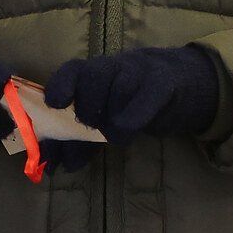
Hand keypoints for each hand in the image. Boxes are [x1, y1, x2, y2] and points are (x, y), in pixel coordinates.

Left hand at [42, 46, 219, 145]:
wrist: (177, 84)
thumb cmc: (129, 103)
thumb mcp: (102, 119)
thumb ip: (77, 142)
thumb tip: (56, 166)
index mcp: (93, 72)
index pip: (73, 69)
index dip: (61, 84)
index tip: (54, 104)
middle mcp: (114, 66)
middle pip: (94, 75)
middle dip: (87, 105)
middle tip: (89, 126)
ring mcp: (139, 71)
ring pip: (121, 85)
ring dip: (113, 116)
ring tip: (113, 134)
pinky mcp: (163, 83)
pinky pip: (148, 94)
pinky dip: (135, 114)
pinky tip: (128, 128)